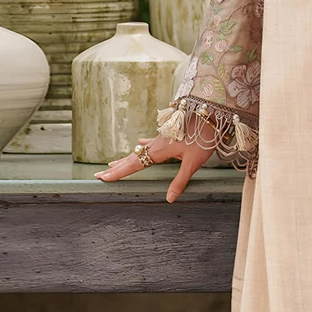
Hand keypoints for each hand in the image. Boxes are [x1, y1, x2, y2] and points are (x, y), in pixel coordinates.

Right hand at [94, 135, 213, 202]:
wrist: (212, 111)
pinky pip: (152, 140)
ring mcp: (162, 137)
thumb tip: (169, 199)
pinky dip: (143, 144)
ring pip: (140, 150)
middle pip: (132, 158)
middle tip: (100, 175)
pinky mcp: (170, 132)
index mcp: (159, 151)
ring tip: (112, 163)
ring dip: (127, 157)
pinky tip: (139, 141)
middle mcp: (157, 143)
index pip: (134, 165)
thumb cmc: (204, 137)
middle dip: (116, 167)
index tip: (103, 178)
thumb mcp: (193, 162)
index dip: (118, 172)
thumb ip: (180, 181)